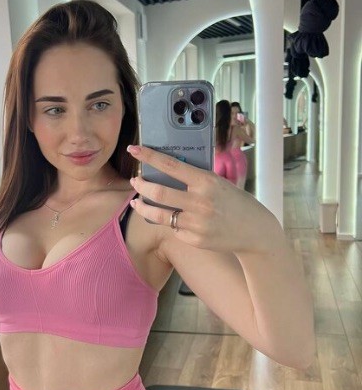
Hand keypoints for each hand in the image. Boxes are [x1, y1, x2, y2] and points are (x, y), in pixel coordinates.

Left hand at [127, 145, 278, 253]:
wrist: (255, 232)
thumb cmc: (236, 203)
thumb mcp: (219, 184)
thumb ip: (196, 180)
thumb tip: (168, 172)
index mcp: (206, 182)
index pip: (171, 165)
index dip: (149, 157)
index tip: (133, 150)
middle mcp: (199, 202)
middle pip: (158, 192)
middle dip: (141, 185)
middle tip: (135, 181)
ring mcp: (196, 223)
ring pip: (159, 214)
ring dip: (143, 207)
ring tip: (137, 202)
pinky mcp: (194, 239)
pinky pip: (174, 228)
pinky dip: (171, 222)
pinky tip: (174, 220)